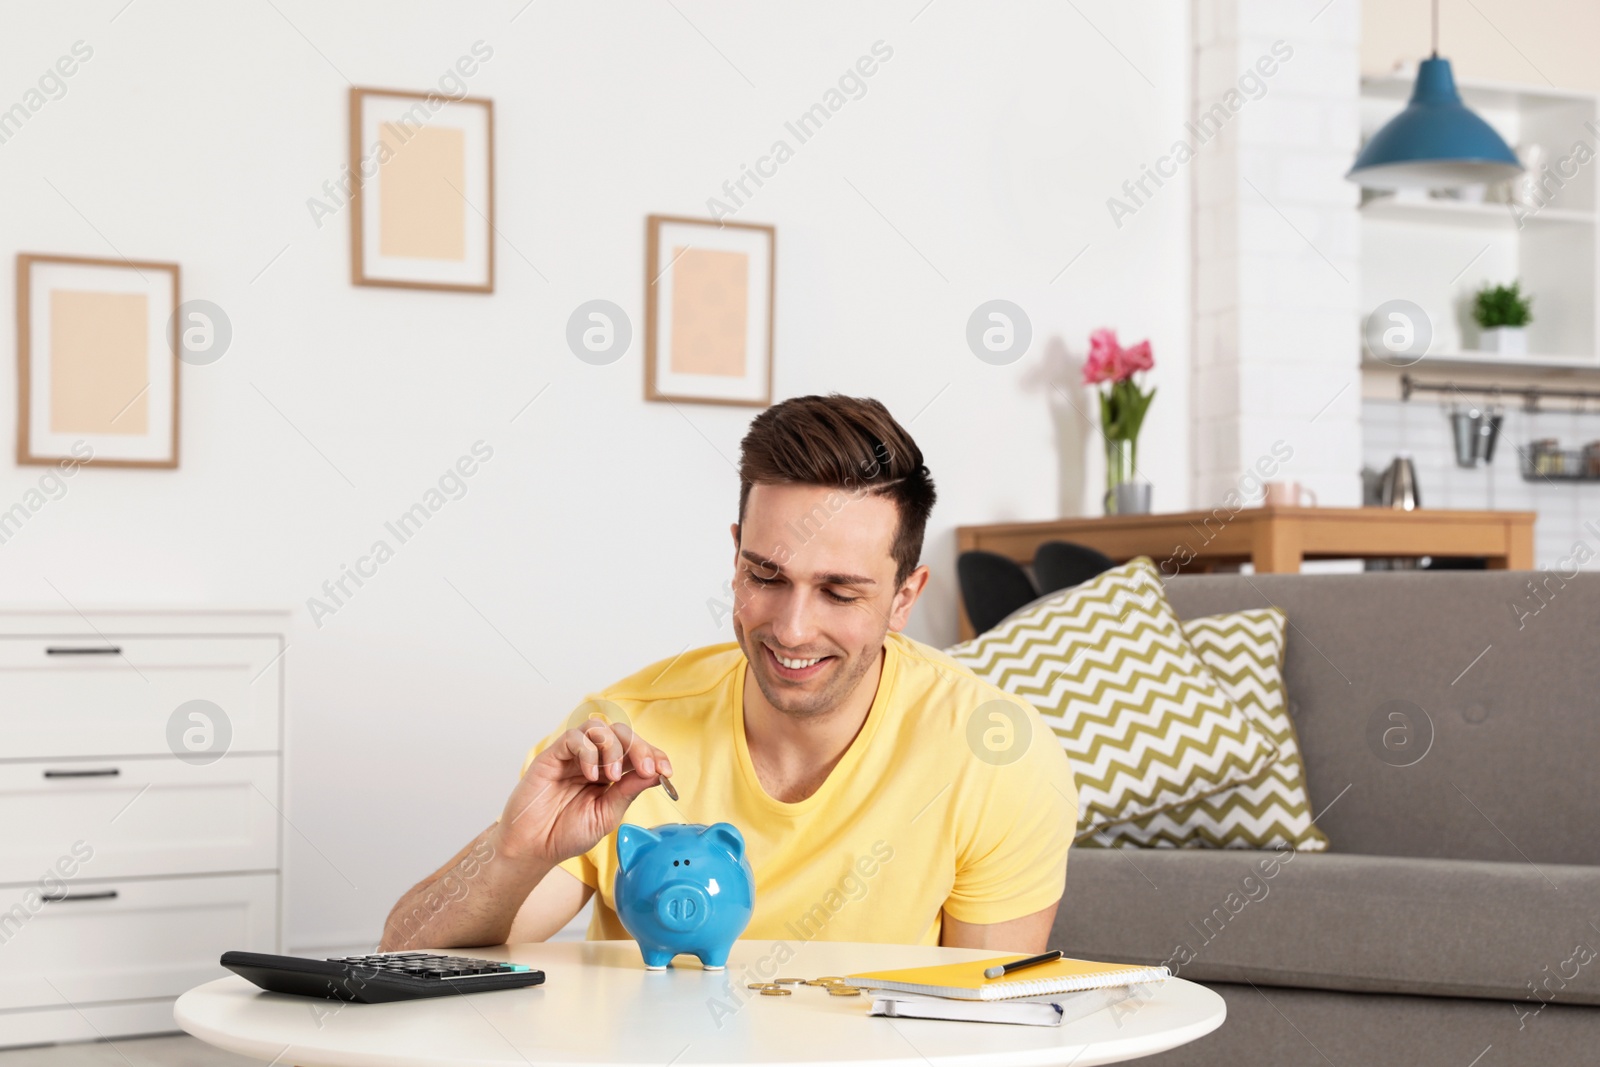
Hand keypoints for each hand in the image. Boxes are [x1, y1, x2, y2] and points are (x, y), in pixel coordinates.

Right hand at [493, 718, 673, 865]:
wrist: (533, 847)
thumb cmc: (566, 833)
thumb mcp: (607, 815)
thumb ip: (628, 792)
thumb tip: (655, 773)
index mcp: (610, 774)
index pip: (636, 752)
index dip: (654, 755)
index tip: (666, 770)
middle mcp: (594, 760)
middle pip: (622, 734)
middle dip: (639, 747)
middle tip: (646, 768)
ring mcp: (573, 756)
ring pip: (599, 728)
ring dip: (614, 747)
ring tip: (614, 776)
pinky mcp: (553, 755)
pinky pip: (574, 738)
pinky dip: (588, 751)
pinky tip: (591, 774)